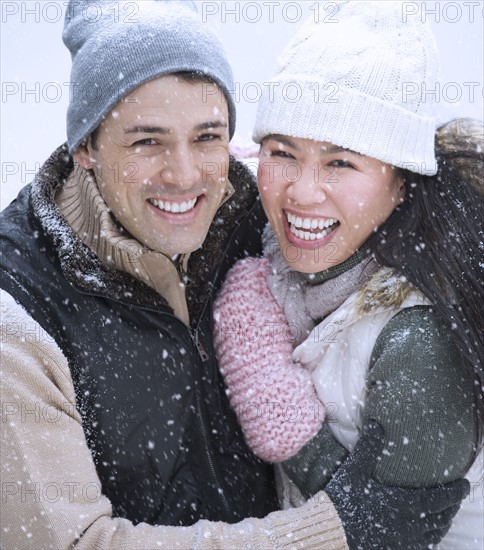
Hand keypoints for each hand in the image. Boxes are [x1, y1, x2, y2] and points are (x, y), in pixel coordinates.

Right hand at [325, 422, 469, 548]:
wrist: (330, 531)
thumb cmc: (343, 500)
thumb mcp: (355, 470)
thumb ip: (368, 447)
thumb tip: (375, 423)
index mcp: (403, 505)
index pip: (439, 499)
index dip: (454, 492)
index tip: (464, 484)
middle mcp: (408, 526)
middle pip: (441, 518)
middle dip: (451, 507)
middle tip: (456, 498)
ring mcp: (402, 542)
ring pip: (433, 535)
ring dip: (443, 523)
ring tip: (445, 515)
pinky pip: (421, 547)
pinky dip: (429, 538)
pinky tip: (424, 534)